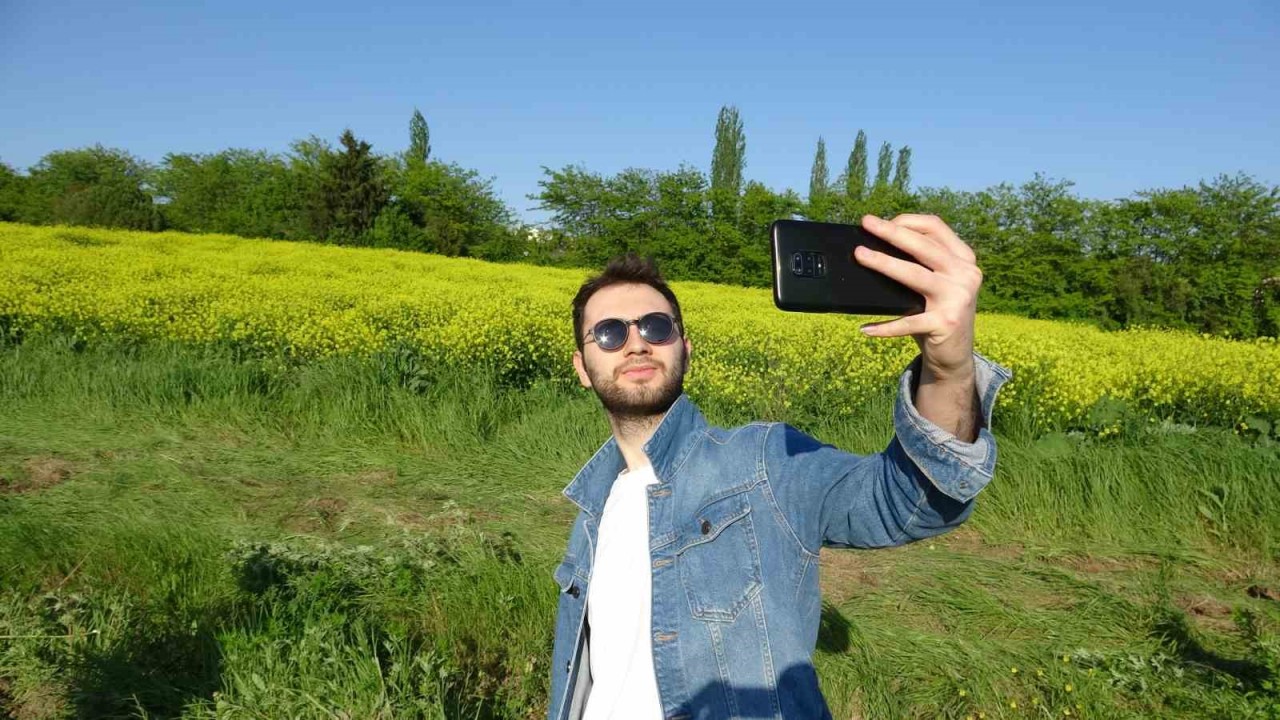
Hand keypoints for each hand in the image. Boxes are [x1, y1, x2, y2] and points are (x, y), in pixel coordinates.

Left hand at [853, 214, 980, 380]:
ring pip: (914, 275)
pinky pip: (908, 323)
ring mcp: (957, 298)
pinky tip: (866, 328)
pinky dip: (884, 327)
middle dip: (892, 232)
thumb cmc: (938, 312)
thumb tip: (878, 245)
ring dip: (884, 263)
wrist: (955, 355)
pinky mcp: (946, 323)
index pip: (936, 228)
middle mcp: (965, 274)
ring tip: (860, 256)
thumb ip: (923, 263)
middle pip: (923, 246)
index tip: (883, 222)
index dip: (908, 221)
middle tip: (867, 223)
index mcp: (964, 259)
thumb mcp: (938, 282)